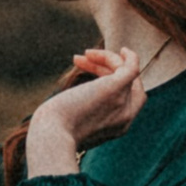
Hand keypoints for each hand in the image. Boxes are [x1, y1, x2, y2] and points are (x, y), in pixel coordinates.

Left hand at [23, 45, 143, 181]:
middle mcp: (126, 118)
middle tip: (90, 61)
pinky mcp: (117, 87)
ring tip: (81, 56)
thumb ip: (80, 118)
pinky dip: (129, 57)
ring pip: (127, 73)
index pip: (127, 102)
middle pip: (133, 87)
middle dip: (115, 71)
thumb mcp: (71, 128)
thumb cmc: (53, 132)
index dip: (115, 85)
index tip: (95, 72)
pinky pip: (131, 67)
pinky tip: (123, 49)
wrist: (51, 136)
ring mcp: (124, 103)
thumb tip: (72, 106)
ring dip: (106, 60)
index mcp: (117, 129)